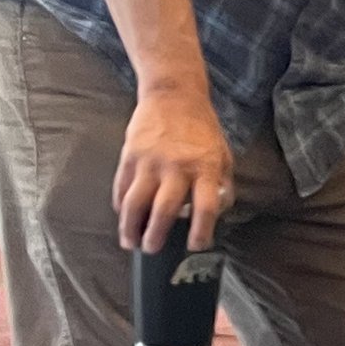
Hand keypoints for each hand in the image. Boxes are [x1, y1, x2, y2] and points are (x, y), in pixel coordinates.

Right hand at [114, 83, 232, 252]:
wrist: (174, 95)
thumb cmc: (202, 129)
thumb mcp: (223, 155)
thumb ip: (222, 186)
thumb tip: (215, 215)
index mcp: (206, 168)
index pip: (205, 207)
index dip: (201, 231)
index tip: (195, 245)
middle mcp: (177, 166)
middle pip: (165, 209)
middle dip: (157, 235)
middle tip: (152, 250)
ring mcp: (150, 161)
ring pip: (136, 201)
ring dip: (131, 227)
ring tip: (130, 242)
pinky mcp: (130, 155)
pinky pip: (122, 186)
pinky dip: (121, 206)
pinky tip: (124, 217)